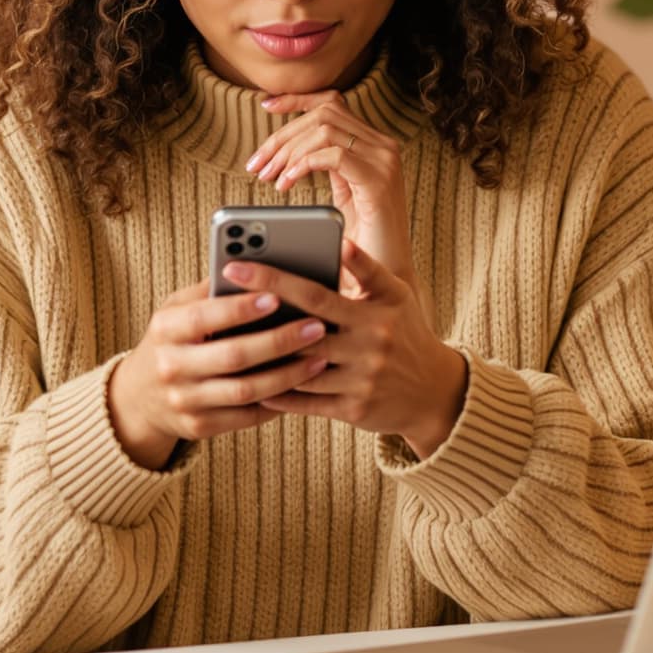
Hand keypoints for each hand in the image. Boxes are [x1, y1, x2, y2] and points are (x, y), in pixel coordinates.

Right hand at [106, 278, 330, 469]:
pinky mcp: (199, 427)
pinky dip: (277, 402)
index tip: (276, 295)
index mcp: (165, 329)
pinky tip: (301, 385)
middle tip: (315, 327)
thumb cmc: (172, 339)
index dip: (240, 308)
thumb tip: (257, 267)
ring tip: (319, 358)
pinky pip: (246, 416)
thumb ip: (210, 290)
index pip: (204, 317)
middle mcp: (171, 366)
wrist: (139, 396)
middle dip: (278, 341)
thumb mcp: (176, 309)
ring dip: (288, 375)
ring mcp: (184, 401)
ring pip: (246, 390)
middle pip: (232, 356)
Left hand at [227, 241, 468, 457]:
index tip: (236, 264)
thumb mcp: (396, 295)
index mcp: (375, 312)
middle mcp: (369, 346)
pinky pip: (305, 403)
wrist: (434, 391)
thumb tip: (338, 241)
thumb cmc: (406, 332)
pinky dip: (276, 393)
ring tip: (223, 341)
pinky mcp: (353, 410)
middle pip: (302, 329)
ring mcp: (361, 381)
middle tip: (218, 301)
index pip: (316, 292)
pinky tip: (250, 380)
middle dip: (258, 314)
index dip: (275, 278)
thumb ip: (367, 269)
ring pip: (299, 369)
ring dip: (262, 357)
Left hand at [248, 91, 412, 279]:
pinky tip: (287, 183)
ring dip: (288, 151)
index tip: (266, 105)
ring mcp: (384, 162)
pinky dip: (304, 164)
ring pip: (324, 130)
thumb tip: (282, 153)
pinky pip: (334, 155)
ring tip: (269, 178)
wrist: (387, 280)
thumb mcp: (341, 193)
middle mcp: (383, 146)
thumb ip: (323, 164)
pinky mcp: (379, 181)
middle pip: (322, 114)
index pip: (332, 103)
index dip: (297, 99)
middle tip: (256, 164)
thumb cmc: (361, 242)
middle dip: (281, 135)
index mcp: (373, 145)